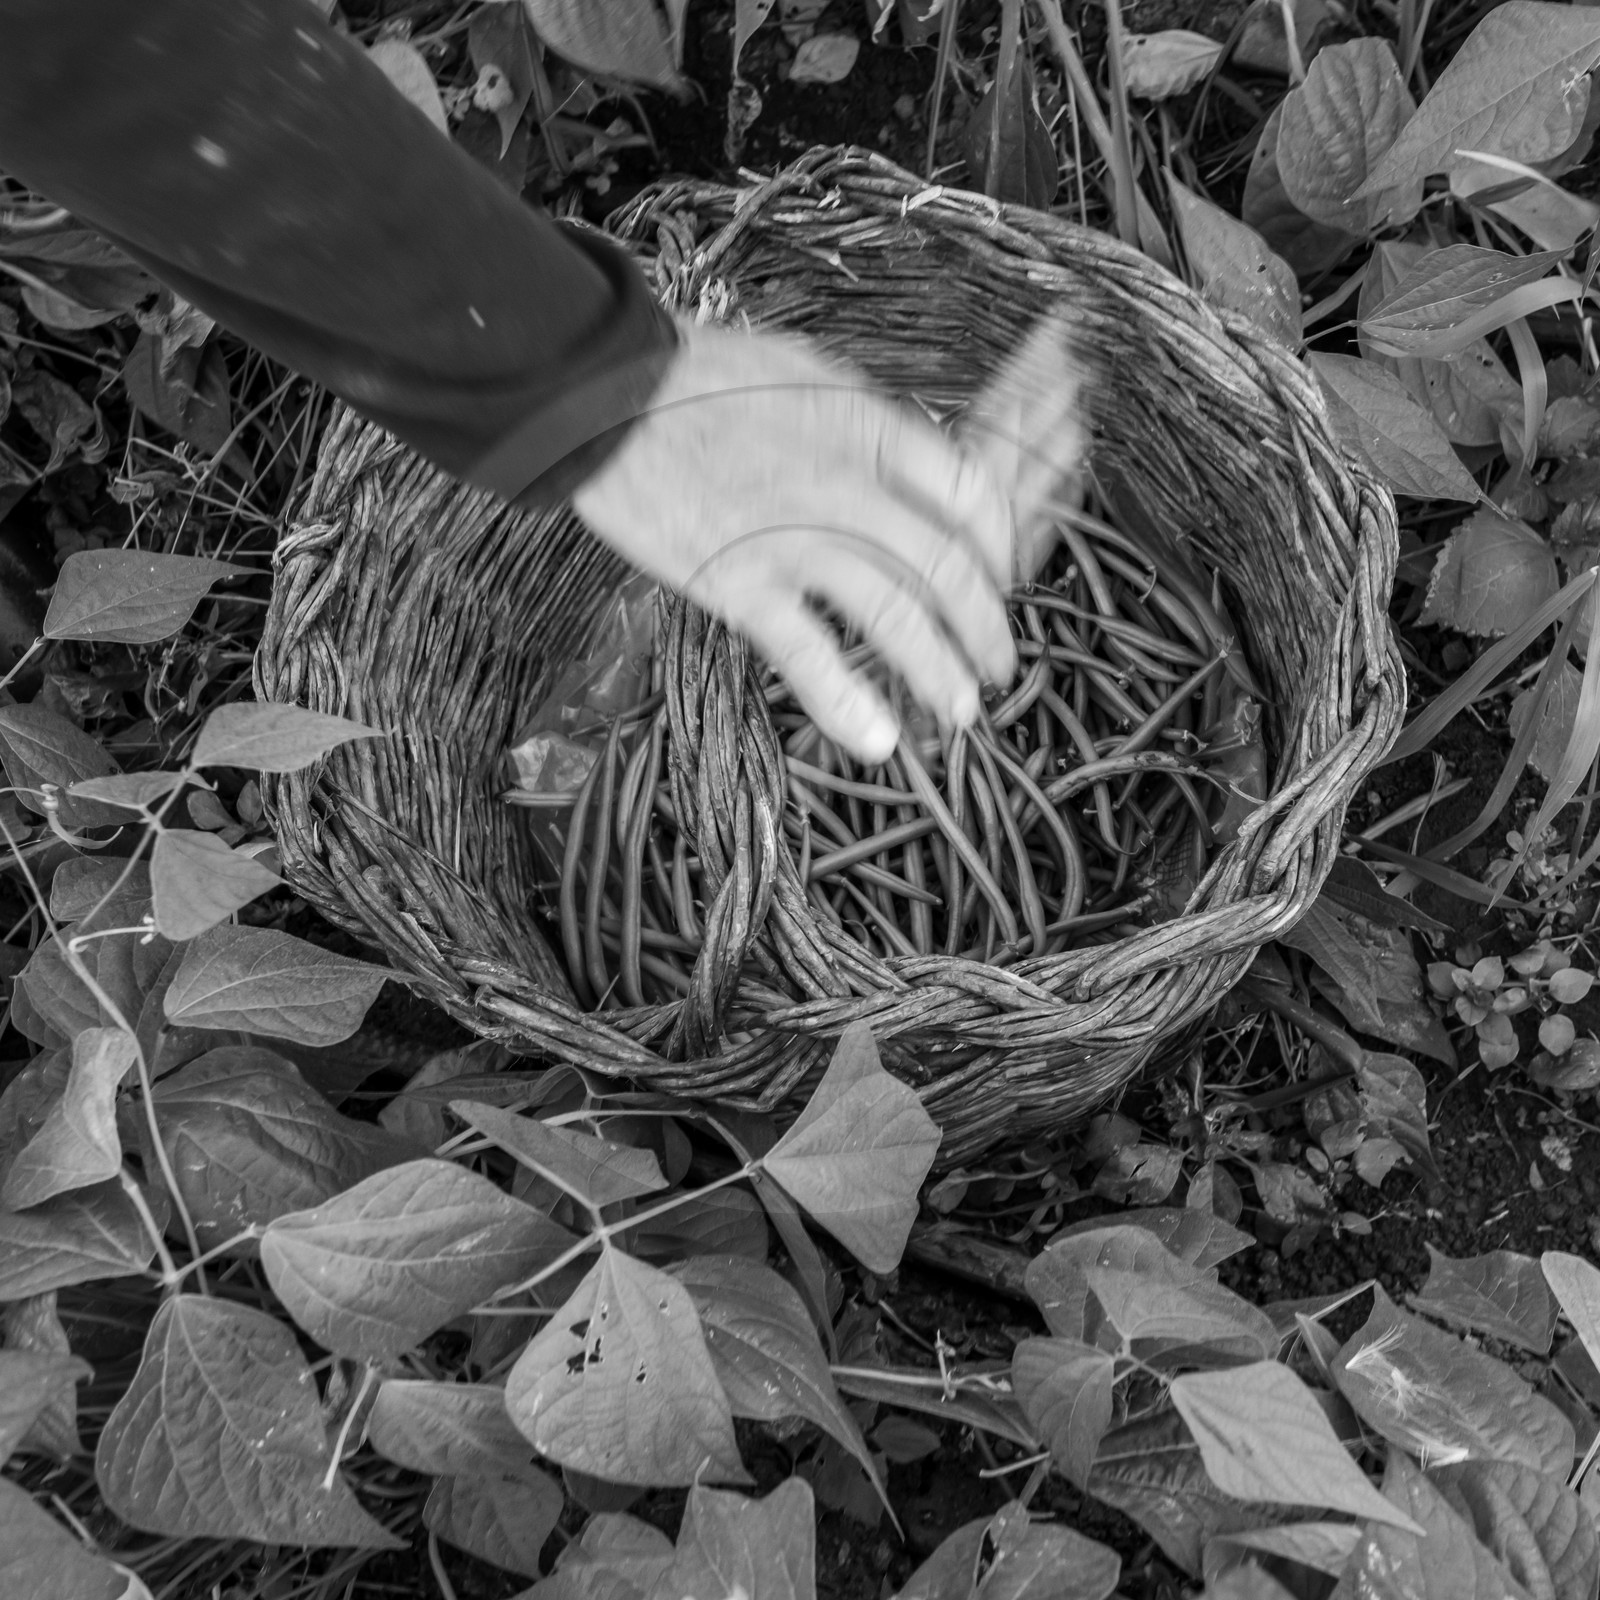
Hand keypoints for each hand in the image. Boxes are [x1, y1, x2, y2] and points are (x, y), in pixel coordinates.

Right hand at [572, 317, 1016, 764]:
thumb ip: (867, 425)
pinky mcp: (740, 585)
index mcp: (870, 428)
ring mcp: (796, 540)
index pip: (971, 494)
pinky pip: (807, 655)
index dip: (999, 547)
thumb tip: (915, 464)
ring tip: (960, 710)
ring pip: (895, 616)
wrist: (608, 395)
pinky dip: (846, 704)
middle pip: (946, 567)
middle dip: (985, 627)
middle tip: (998, 664)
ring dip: (938, 671)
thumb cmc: (701, 379)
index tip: (1001, 578)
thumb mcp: (808, 373)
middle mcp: (849, 487)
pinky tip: (875, 741)